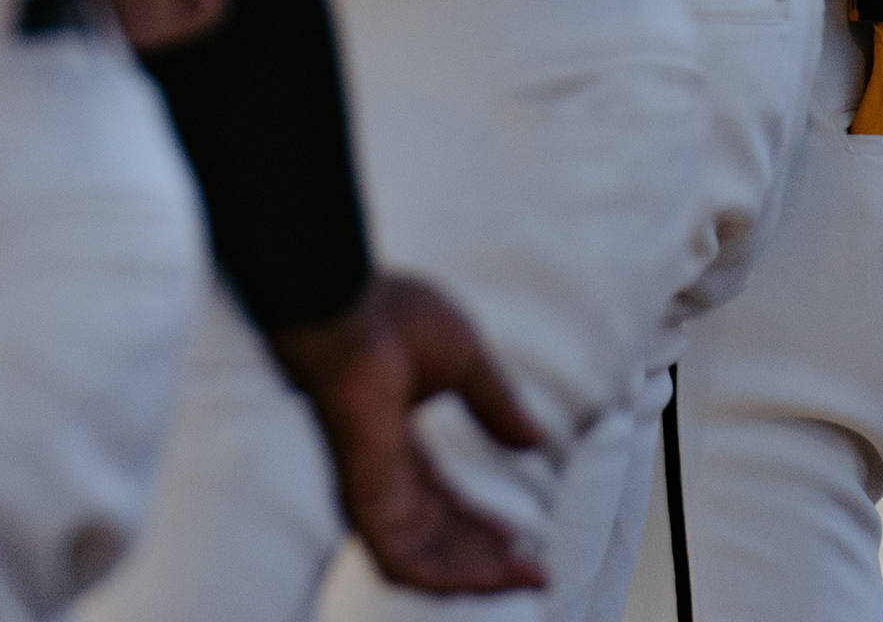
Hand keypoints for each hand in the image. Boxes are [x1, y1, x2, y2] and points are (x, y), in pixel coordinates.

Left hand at [271, 271, 548, 598]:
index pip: (441, 506)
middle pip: (437, 539)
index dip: (481, 529)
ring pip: (422, 560)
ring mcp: (369, 489)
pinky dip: (444, 577)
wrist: (346, 304)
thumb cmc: (390, 317)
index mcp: (396, 444)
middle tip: (536, 573)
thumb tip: (534, 441)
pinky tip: (487, 577)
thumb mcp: (465, 362)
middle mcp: (380, 473)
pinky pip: (400, 561)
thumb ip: (496, 404)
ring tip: (522, 575)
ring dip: (474, 575)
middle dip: (487, 562)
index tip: (523, 542)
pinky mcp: (363, 498)